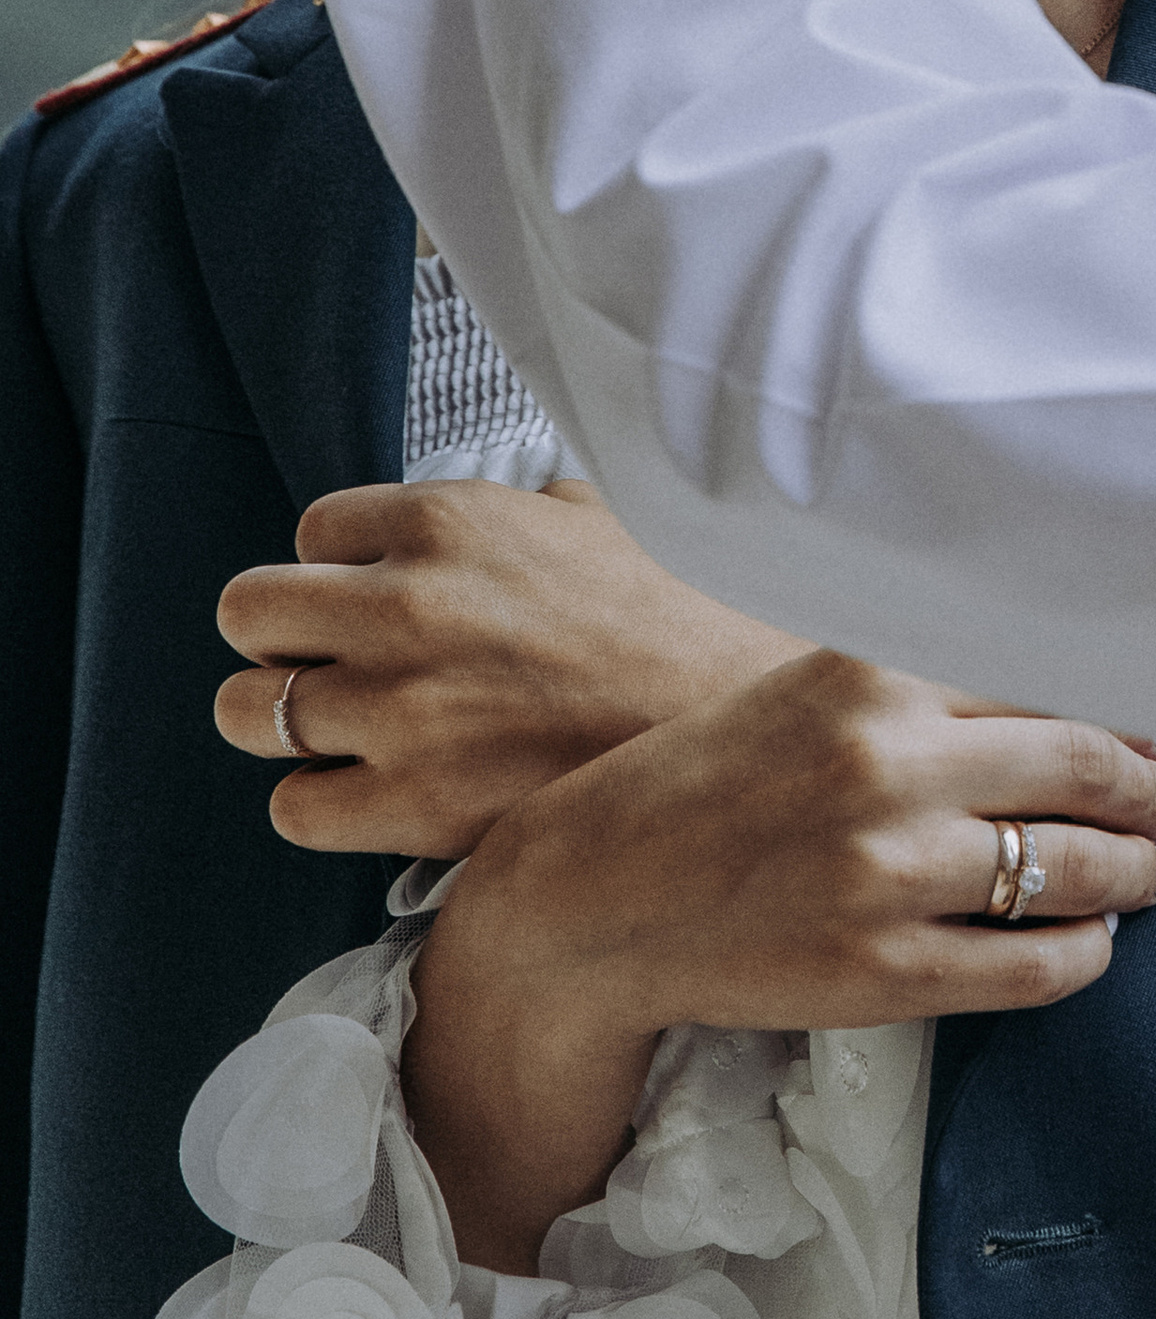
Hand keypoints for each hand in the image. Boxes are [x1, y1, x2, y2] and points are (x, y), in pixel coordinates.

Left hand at [215, 477, 804, 855]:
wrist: (745, 728)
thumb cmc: (687, 624)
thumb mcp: (605, 522)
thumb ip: (532, 510)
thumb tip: (524, 510)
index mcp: (448, 520)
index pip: (312, 534)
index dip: (343, 575)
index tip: (376, 606)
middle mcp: (406, 606)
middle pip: (248, 612)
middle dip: (283, 643)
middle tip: (335, 670)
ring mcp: (401, 709)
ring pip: (246, 713)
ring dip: (287, 727)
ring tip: (349, 741)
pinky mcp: (413, 804)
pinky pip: (294, 808)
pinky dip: (321, 806)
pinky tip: (375, 799)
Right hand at [408, 654, 1155, 1268]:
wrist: (588, 899)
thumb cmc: (700, 786)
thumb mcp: (803, 692)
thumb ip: (922, 684)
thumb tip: (1071, 694)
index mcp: (870, 675)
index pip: (1052, 682)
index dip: (1133, 717)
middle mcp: (888, 764)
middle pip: (1086, 768)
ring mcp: (888, 873)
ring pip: (1074, 868)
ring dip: (1139, 872)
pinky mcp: (881, 971)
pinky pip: (1036, 964)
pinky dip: (1089, 952)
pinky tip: (1096, 942)